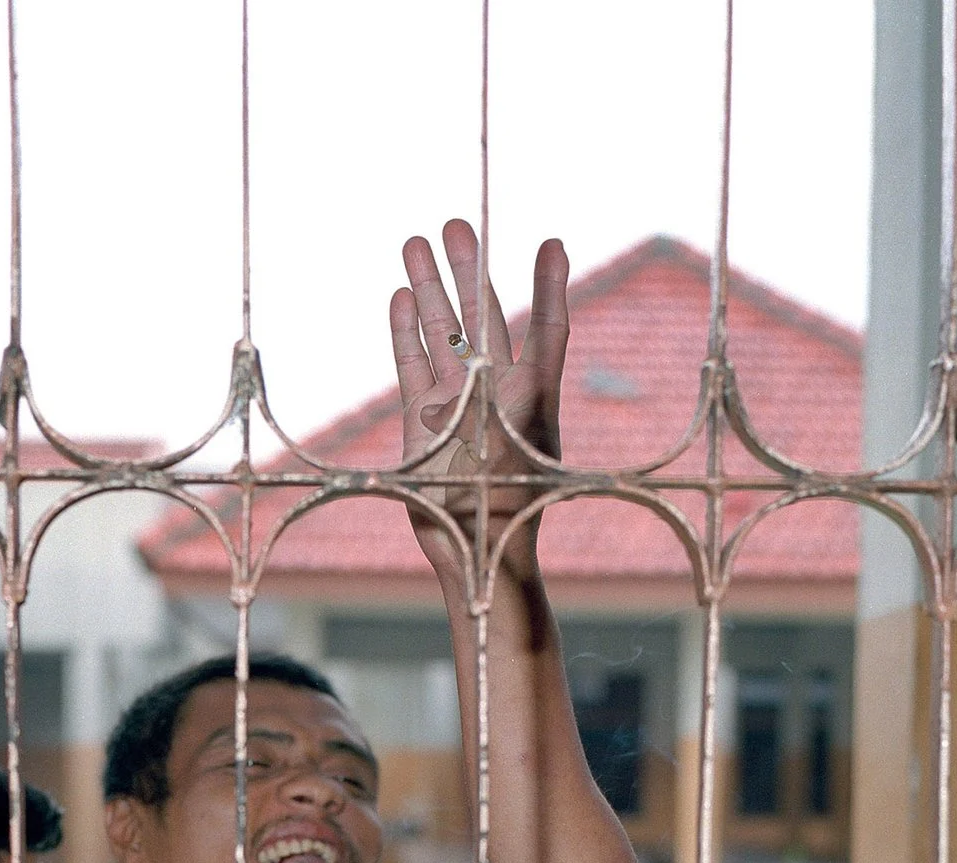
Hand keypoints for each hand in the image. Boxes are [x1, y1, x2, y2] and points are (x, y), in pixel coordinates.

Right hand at [389, 221, 569, 582]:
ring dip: (429, 290)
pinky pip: (411, 365)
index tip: (537, 242)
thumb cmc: (515, 480)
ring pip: (439, 334)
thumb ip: (548, 326)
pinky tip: (400, 297)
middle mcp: (490, 388)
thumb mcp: (536, 396)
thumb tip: (557, 245)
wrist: (476, 543)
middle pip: (477, 316)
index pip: (531, 320)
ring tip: (413, 244)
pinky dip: (405, 332)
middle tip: (451, 224)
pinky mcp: (420, 423)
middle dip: (463, 270)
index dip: (534, 282)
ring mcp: (453, 404)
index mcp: (526, 385)